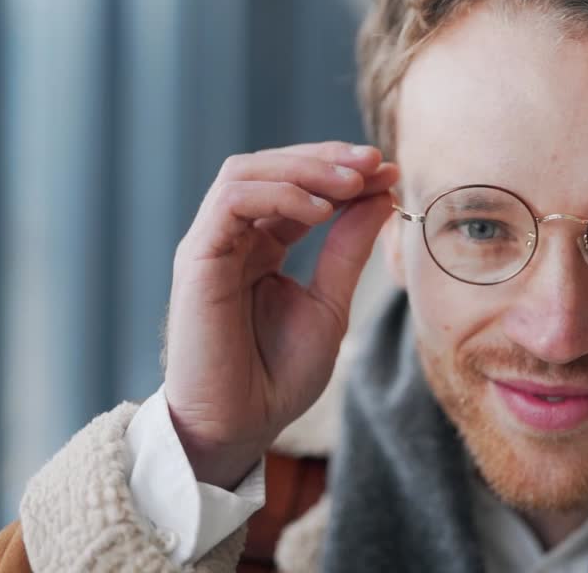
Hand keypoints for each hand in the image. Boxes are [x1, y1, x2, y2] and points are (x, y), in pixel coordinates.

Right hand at [164, 142, 398, 488]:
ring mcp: (211, 244)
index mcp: (262, 247)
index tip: (390, 172)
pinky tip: (319, 212)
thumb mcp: (329, 303)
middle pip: (271, 167)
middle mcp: (233, 238)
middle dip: (327, 159)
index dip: (343, 172)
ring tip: (351, 185)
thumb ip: (347, 249)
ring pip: (247, 171)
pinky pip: (231, 201)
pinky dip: (278, 194)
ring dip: (304, 169)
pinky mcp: (197, 258)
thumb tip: (379, 195)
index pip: (298, 187)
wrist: (240, 428)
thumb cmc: (278, 378)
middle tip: (374, 164)